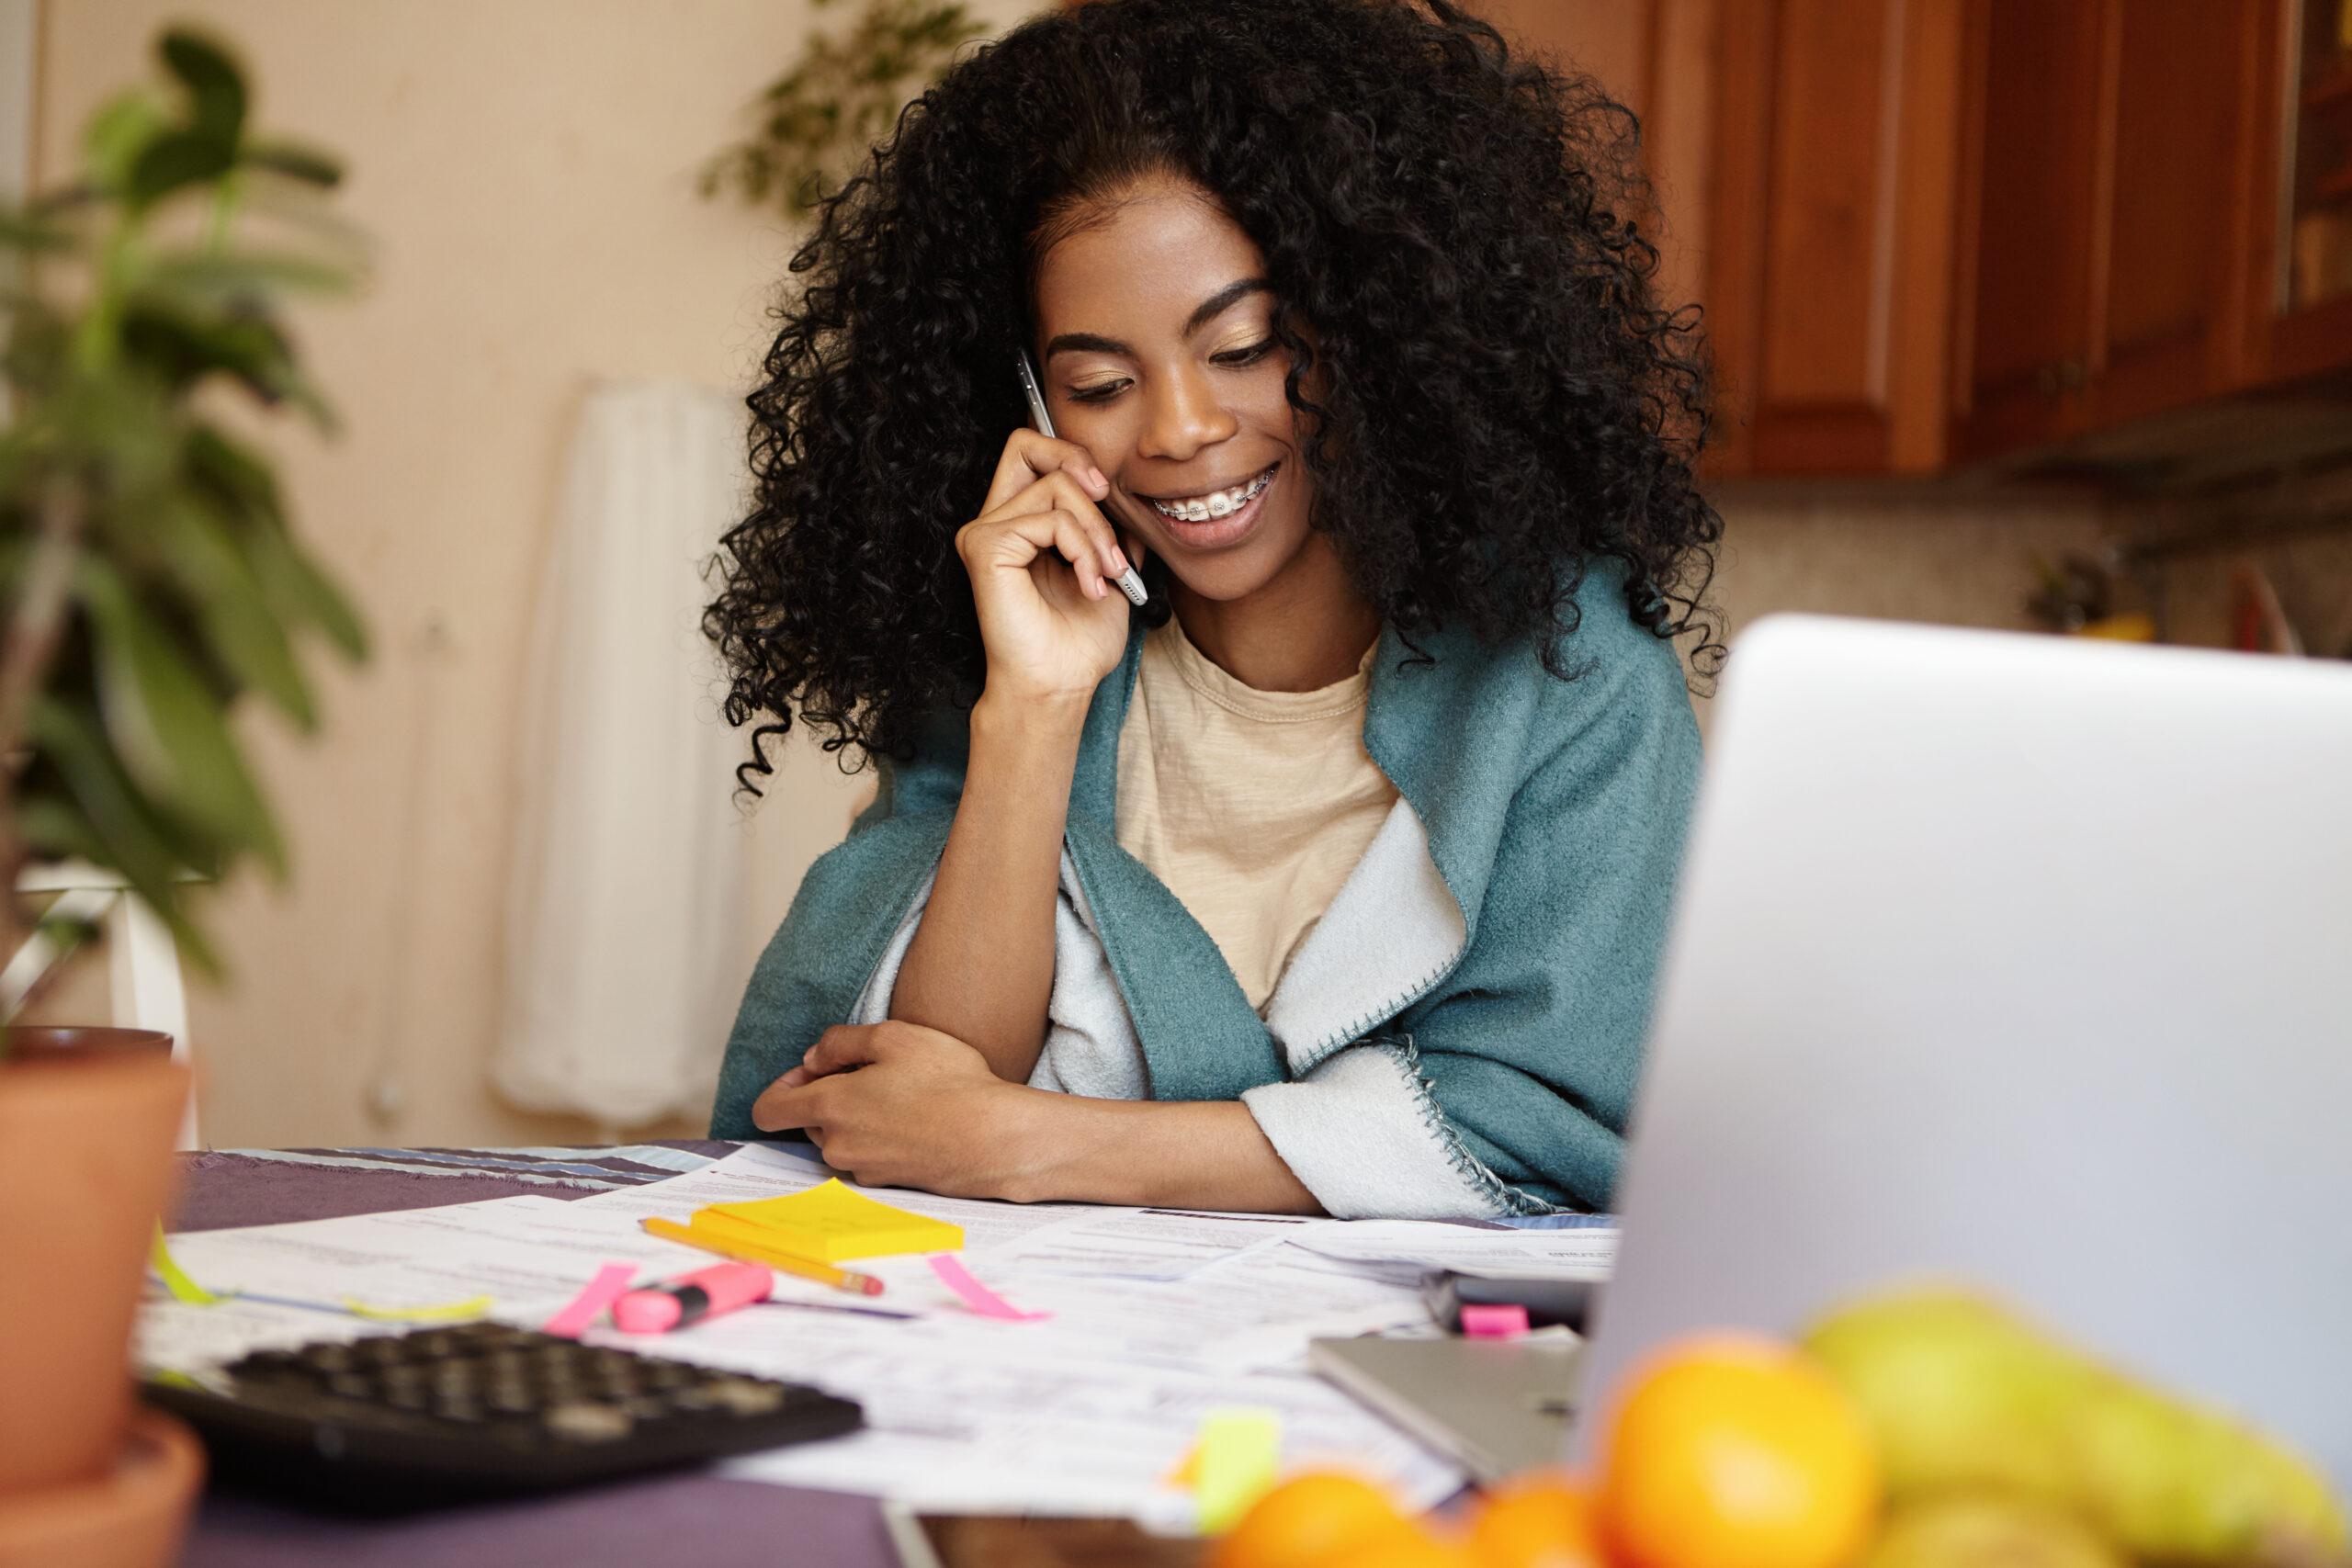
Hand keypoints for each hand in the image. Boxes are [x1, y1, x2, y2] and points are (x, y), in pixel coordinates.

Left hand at [750, 1021, 1040, 1196]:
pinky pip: (868, 1155)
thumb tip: (813, 1059)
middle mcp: (836, 1144)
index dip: (783, 1085)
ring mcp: (861, 1169)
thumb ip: (839, 1042)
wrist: (992, 1139)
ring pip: (840, 1137)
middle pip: (808, 1120)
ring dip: (857, 1116)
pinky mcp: (886, 1184)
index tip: (814, 1070)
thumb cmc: (947, 1083)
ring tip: (903, 1096)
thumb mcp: (893, 1037)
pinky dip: (881, 1137)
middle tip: (874, 1072)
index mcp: (829, 1106)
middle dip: (829, 1095)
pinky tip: (916, 1121)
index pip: (769, 1109)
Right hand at [958, 429, 1140, 705]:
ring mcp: (985, 533)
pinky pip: (1050, 519)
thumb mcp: (1109, 571)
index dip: (1071, 456)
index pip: (1032, 452)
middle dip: (1078, 464)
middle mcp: (994, 522)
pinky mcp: (986, 547)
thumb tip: (1130, 500)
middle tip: (1108, 503)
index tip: (1107, 495)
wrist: (1059, 685)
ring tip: (1106, 574)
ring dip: (1096, 530)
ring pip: (1054, 485)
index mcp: (1017, 524)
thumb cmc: (1077, 642)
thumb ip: (1111, 530)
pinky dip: (1083, 548)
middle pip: (1026, 443)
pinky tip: (1089, 584)